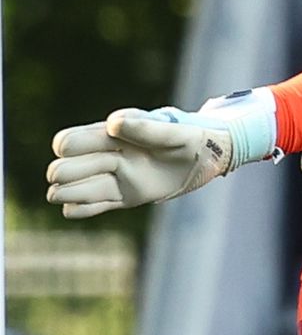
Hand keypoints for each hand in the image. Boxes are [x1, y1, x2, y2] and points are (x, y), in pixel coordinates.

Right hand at [47, 102, 265, 216]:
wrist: (210, 156)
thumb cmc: (190, 137)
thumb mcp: (173, 132)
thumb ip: (145, 129)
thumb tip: (113, 124)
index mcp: (113, 136)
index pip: (72, 141)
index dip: (67, 146)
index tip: (68, 149)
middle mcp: (110, 156)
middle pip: (70, 167)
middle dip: (64, 172)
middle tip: (59, 179)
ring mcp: (117, 178)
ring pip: (78, 188)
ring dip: (66, 192)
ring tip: (58, 195)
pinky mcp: (127, 197)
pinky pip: (97, 205)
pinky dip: (81, 209)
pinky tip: (71, 210)